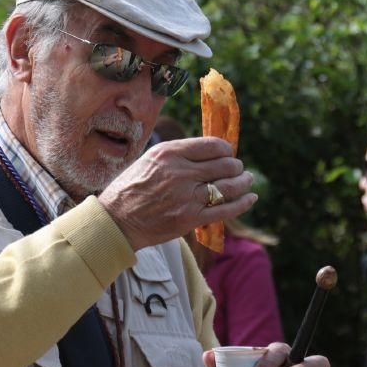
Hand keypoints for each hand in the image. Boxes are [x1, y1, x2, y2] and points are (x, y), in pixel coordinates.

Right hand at [99, 137, 256, 249]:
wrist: (117, 220)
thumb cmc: (131, 188)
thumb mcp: (151, 159)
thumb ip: (179, 155)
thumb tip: (209, 152)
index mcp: (170, 153)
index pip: (213, 145)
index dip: (226, 150)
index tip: (227, 154)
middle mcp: (181, 172)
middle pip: (226, 165)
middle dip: (236, 167)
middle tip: (238, 170)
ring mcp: (187, 196)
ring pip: (230, 186)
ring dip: (244, 183)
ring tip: (247, 181)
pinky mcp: (191, 218)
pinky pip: (226, 209)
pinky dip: (243, 203)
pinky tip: (250, 198)